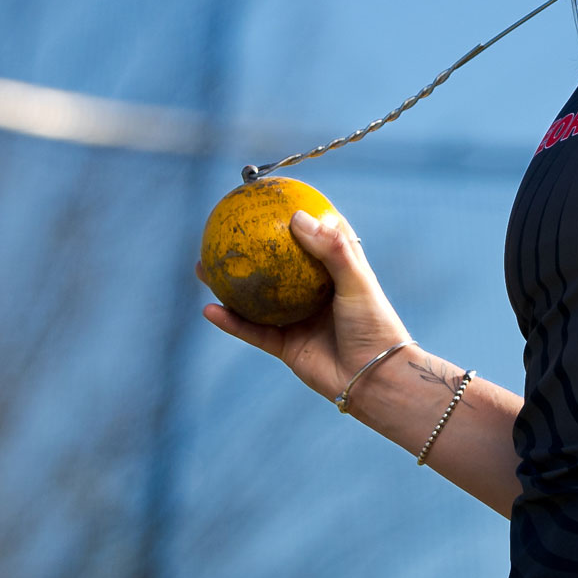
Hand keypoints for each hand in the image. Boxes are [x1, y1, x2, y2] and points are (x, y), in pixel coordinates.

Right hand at [201, 209, 412, 403]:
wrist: (375, 379)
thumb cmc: (374, 325)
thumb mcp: (357, 281)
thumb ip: (331, 249)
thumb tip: (296, 217)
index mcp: (334, 274)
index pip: (312, 238)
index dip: (295, 218)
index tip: (272, 198)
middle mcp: (313, 295)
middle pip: (275, 266)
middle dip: (250, 250)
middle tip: (225, 230)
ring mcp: (298, 320)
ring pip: (255, 298)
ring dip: (228, 284)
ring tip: (202, 267)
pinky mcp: (286, 346)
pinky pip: (252, 331)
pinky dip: (230, 321)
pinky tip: (209, 309)